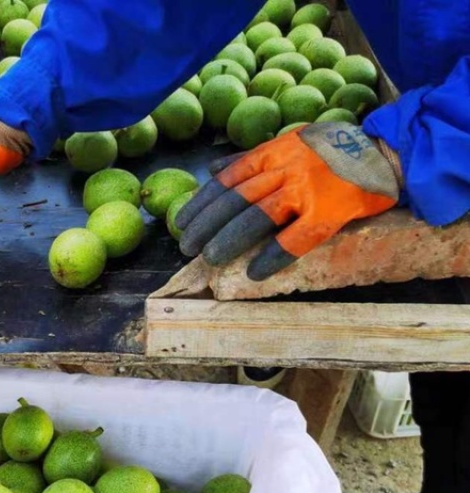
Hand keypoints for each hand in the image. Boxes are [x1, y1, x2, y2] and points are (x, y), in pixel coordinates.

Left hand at [175, 122, 401, 280]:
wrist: (387, 151)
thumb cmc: (334, 151)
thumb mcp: (291, 142)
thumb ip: (251, 158)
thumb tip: (212, 169)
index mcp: (275, 152)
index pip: (229, 178)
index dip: (203, 201)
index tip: (182, 221)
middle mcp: (287, 168)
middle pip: (237, 198)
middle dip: (208, 224)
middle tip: (188, 247)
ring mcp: (308, 189)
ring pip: (259, 216)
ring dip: (230, 239)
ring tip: (210, 258)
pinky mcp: (330, 211)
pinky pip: (296, 238)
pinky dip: (274, 256)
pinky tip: (255, 272)